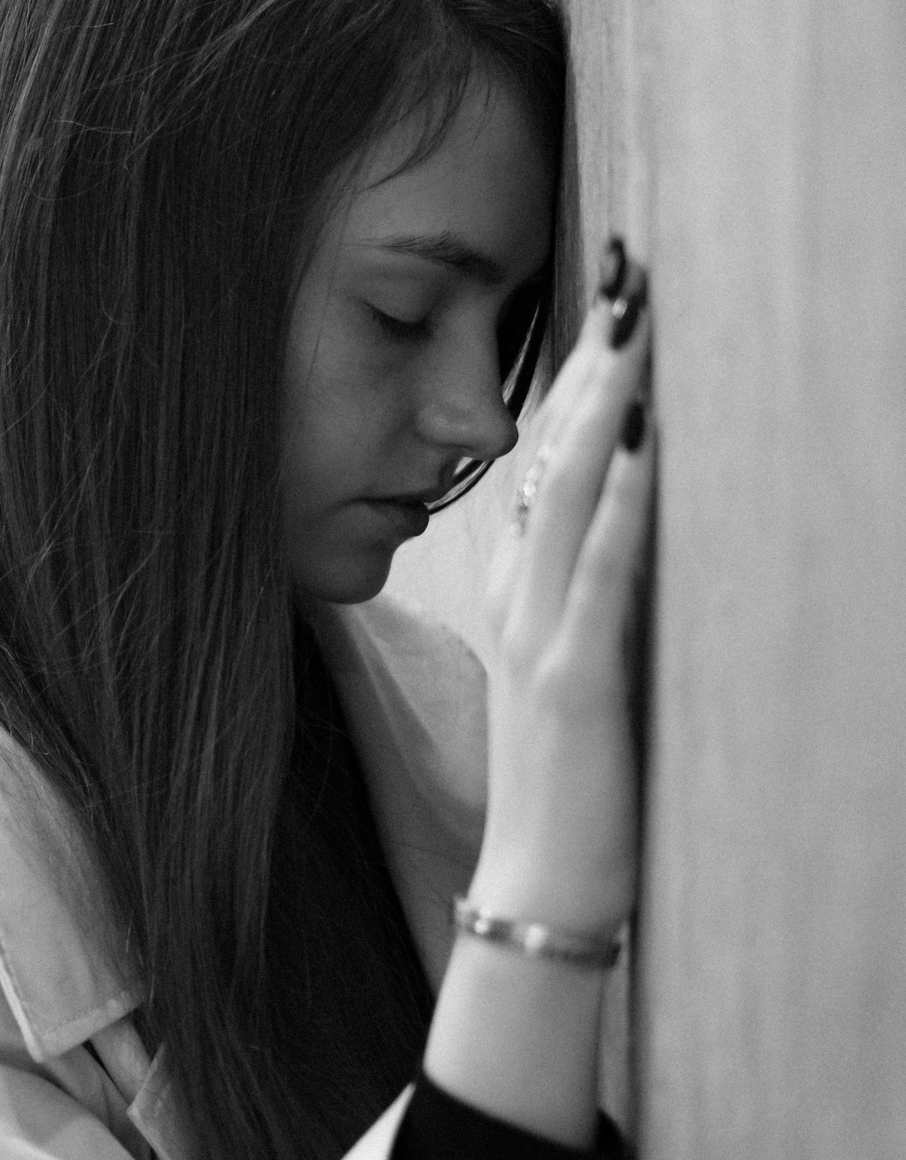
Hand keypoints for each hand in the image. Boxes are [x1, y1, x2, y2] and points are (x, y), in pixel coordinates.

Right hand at [470, 239, 654, 935]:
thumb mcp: (578, 668)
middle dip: (590, 358)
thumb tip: (630, 522)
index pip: (543, 458)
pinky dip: (619, 506)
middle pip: (551, 451)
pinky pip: (598, 577)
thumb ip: (590, 595)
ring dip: (601, 404)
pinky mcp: (576, 682)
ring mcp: (541, 635)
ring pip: (568, 492)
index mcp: (520, 590)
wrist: (539, 889)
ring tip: (633, 325)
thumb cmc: (574, 786)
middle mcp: (520, 595)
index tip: (612, 298)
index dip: (574, 374)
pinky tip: (640, 445)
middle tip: (626, 270)